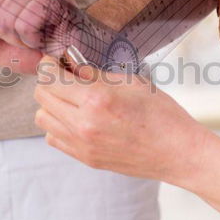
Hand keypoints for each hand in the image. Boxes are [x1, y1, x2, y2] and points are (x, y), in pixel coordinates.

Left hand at [34, 55, 219, 214]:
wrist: (178, 152)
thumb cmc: (162, 114)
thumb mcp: (132, 82)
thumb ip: (96, 74)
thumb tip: (71, 66)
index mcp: (96, 99)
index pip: (51, 78)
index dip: (49, 65)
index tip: (55, 61)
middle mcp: (83, 123)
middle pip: (42, 97)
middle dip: (49, 82)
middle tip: (64, 76)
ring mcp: (82, 144)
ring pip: (42, 118)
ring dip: (51, 104)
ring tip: (71, 99)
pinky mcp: (85, 158)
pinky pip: (53, 138)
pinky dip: (58, 125)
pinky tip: (77, 118)